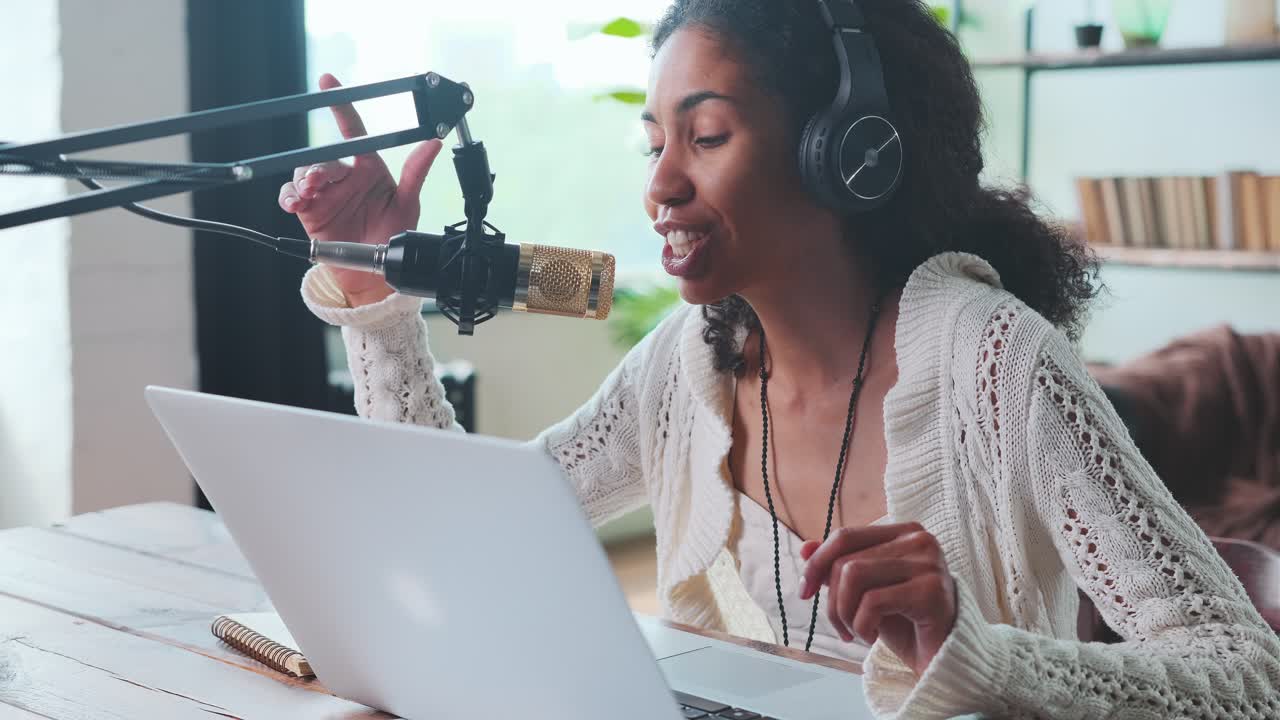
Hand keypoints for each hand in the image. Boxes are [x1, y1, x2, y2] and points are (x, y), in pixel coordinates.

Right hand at [278, 73, 444, 306]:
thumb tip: (433, 144)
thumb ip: (416, 172)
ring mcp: (325, 193)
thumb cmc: (392, 233)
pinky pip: (290, 194)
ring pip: (305, 173)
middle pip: (324, 159)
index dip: (341, 107)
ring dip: (304, 180)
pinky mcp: (308, 210)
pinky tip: (295, 202)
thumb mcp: (408, 204)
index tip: (328, 82)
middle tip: (320, 181)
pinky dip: (289, 195)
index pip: (353, 132)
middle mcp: (345, 177)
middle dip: (319, 166)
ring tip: (310, 193)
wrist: (374, 272)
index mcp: (368, 169)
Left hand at [800, 522, 956, 675]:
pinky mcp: (931, 591)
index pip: (845, 536)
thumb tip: (805, 548)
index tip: (803, 592)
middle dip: (831, 600)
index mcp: (903, 532)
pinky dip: (861, 625)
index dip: (817, 563)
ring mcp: (929, 563)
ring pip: (854, 576)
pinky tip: (873, 637)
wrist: (943, 658)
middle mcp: (920, 540)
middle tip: (841, 627)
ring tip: (857, 632)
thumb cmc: (904, 622)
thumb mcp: (865, 591)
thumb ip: (839, 566)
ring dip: (844, 613)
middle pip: (846, 560)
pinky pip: (872, 602)